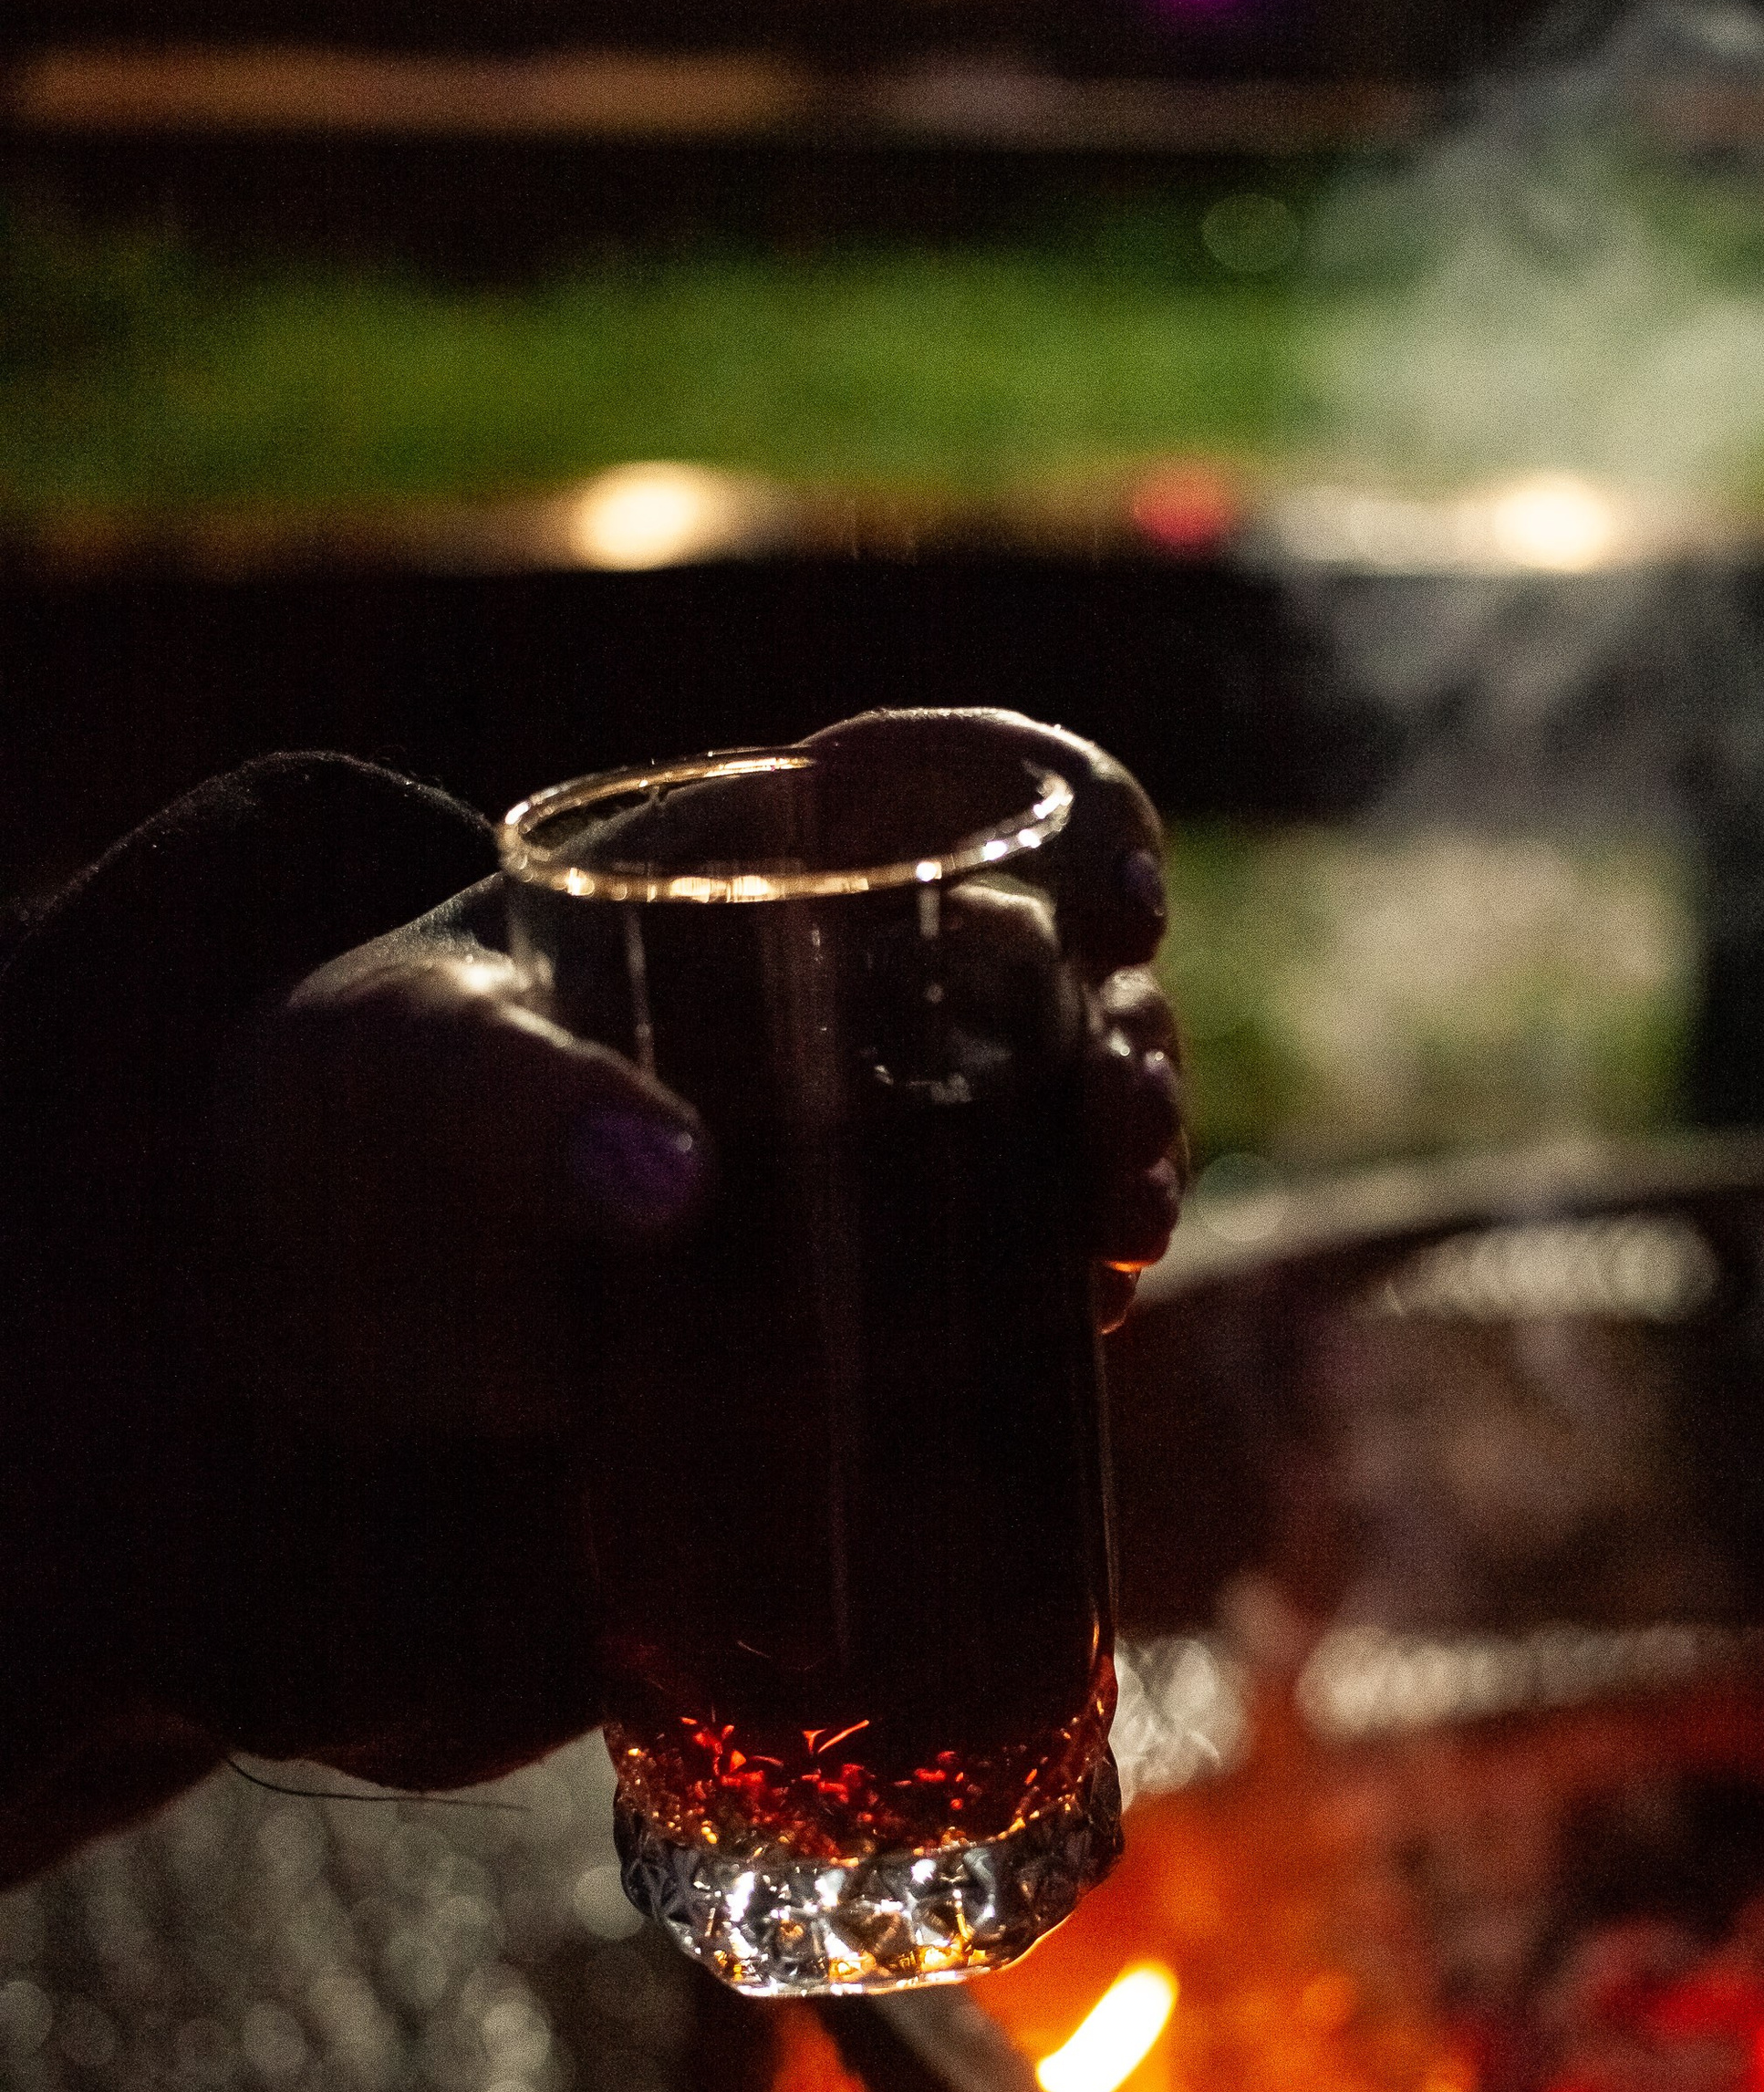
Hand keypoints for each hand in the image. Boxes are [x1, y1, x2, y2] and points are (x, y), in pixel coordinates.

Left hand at [194, 717, 1183, 1784]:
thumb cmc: (360, 1088)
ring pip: (1049, 1110)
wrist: (312, 1255)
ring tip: (1121, 1227)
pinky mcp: (847, 1258)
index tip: (1117, 891)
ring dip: (1118, 1153)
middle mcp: (841, 974)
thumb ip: (523, 1101)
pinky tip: (1092, 1312)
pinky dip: (1062, 1276)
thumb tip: (668, 1181)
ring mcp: (857, 1120)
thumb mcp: (421, 1064)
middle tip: (1118, 1120)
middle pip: (1051, 964)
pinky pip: (994, 1252)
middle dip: (1124, 1031)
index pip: (958, 779)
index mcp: (759, 852)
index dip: (1075, 806)